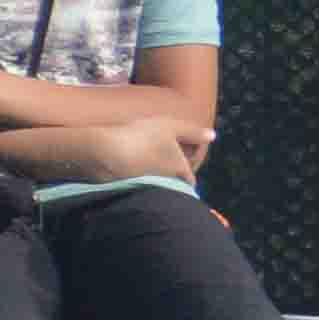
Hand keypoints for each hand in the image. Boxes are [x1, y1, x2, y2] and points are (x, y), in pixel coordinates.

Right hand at [84, 116, 206, 187]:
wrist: (105, 154)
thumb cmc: (142, 137)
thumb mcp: (170, 127)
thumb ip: (192, 132)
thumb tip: (213, 136)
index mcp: (179, 169)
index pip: (189, 180)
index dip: (188, 176)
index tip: (187, 176)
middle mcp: (166, 183)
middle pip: (174, 186)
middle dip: (174, 182)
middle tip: (168, 175)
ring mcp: (146, 189)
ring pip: (157, 189)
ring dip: (156, 183)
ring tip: (148, 173)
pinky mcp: (127, 192)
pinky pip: (138, 190)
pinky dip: (138, 186)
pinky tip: (130, 176)